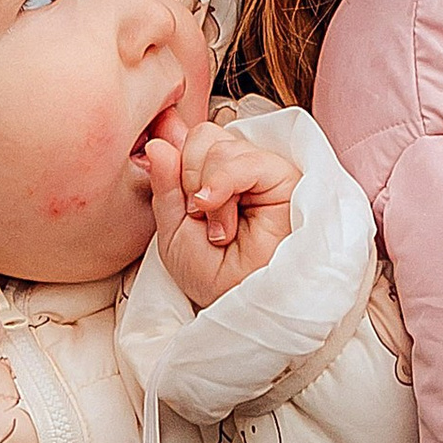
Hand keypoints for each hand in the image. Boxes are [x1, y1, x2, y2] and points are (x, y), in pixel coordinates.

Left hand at [147, 117, 298, 305]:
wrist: (242, 306)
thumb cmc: (212, 276)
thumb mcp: (173, 231)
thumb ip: (164, 185)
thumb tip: (158, 143)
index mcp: (212, 176)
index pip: (188, 141)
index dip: (175, 166)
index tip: (182, 208)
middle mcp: (238, 169)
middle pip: (202, 136)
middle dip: (189, 178)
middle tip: (199, 218)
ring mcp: (262, 171)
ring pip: (219, 146)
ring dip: (208, 193)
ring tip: (219, 231)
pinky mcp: (284, 178)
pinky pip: (246, 160)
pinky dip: (224, 185)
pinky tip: (223, 221)